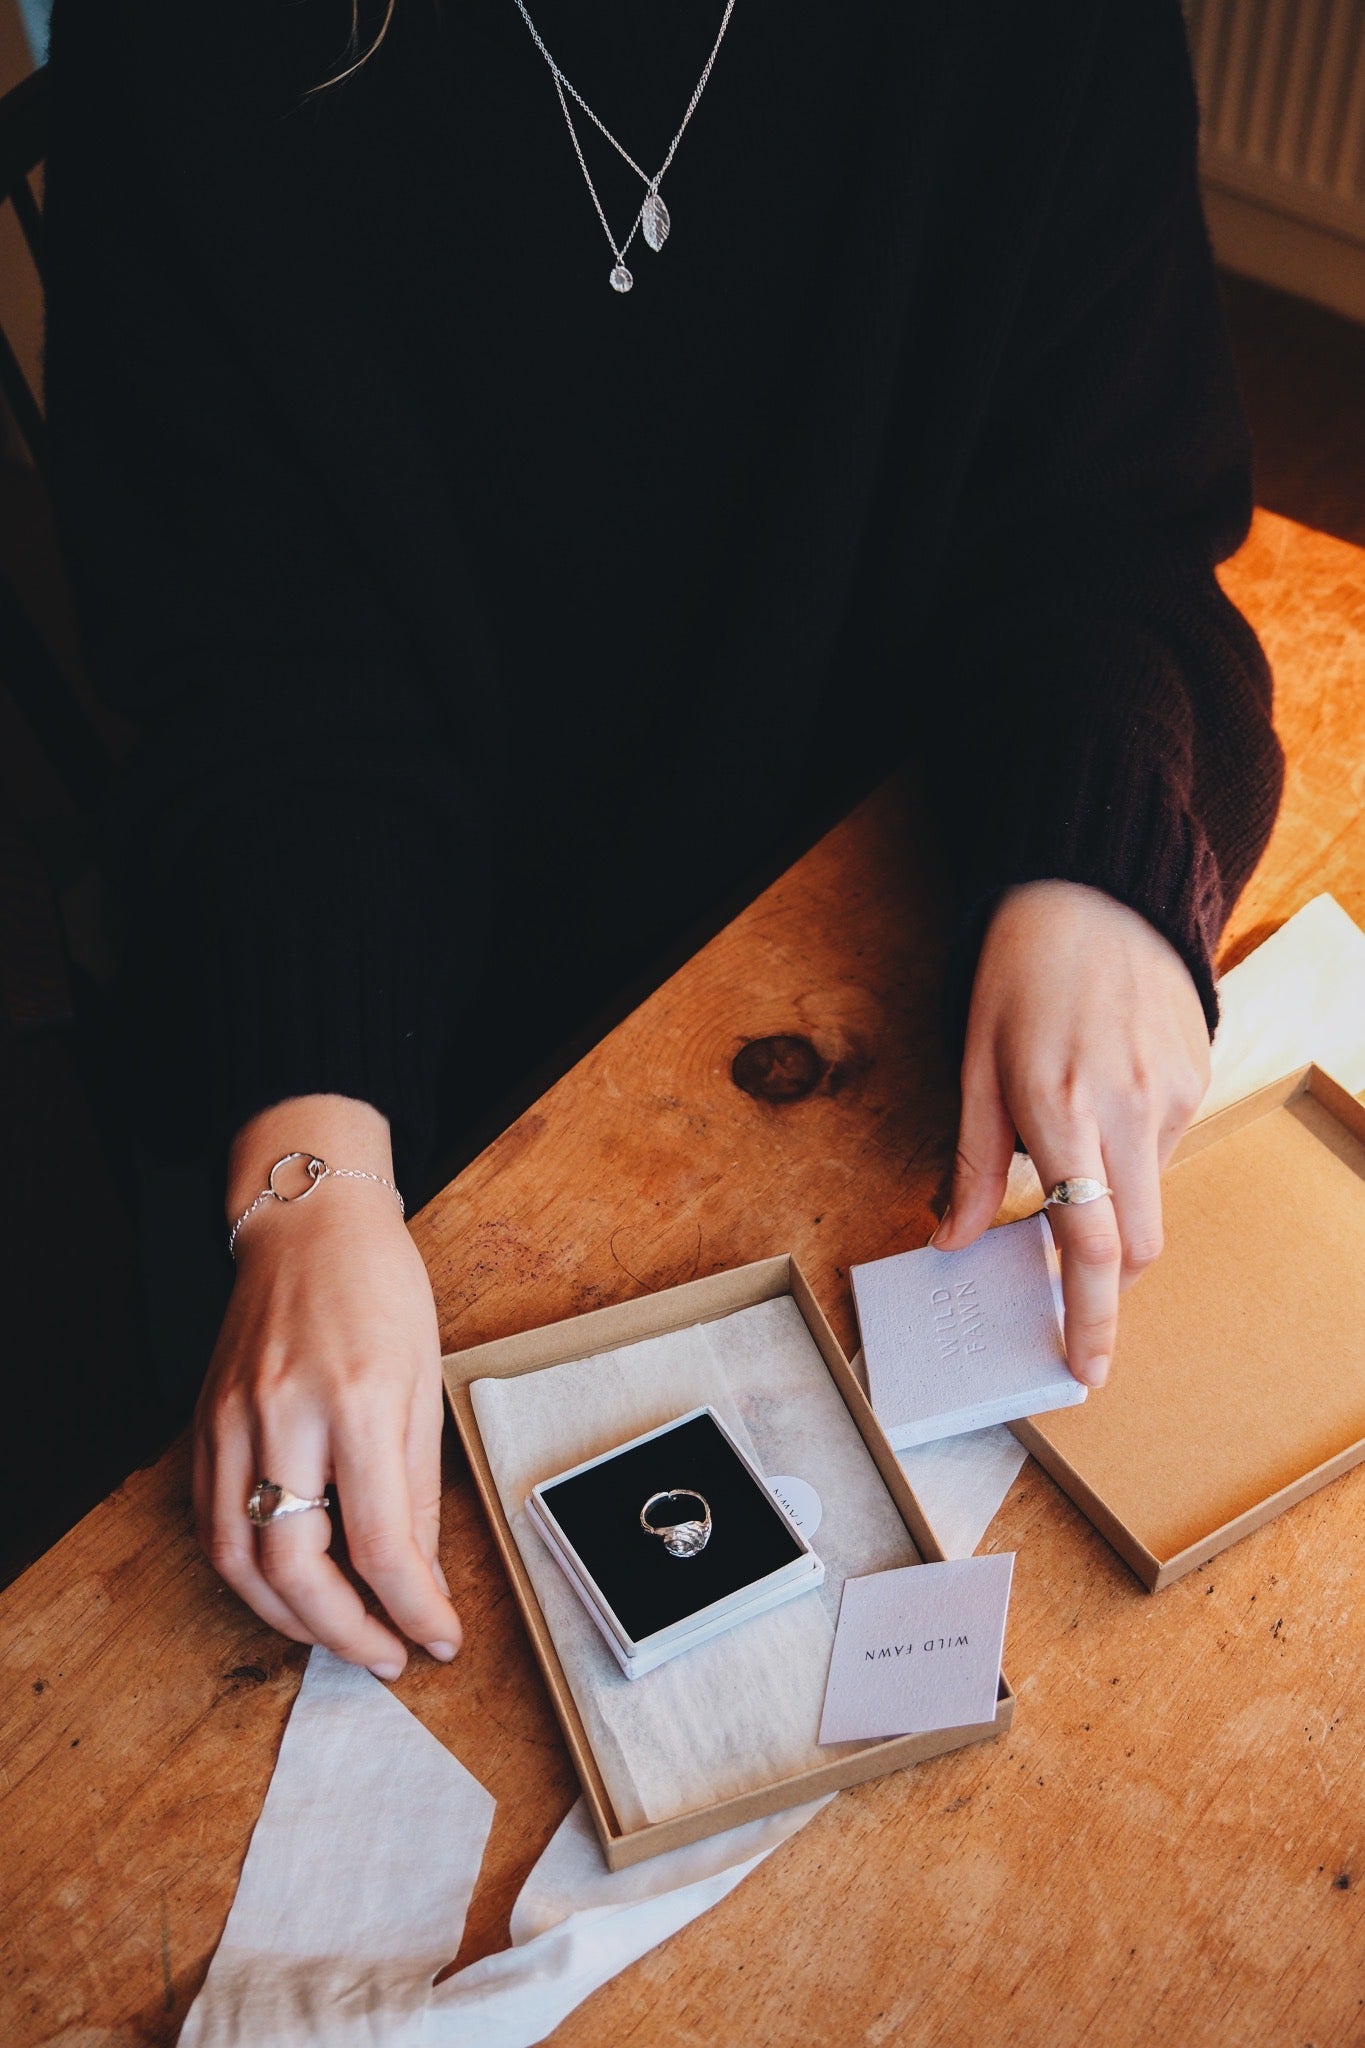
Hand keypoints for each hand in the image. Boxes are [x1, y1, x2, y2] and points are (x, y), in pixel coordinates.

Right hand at [194, 1095, 461, 1675]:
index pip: (381, 1542)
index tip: (437, 1641)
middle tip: (386, 1655)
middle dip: (344, 1633)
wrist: (307, 1223)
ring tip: (339, 1633)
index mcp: (355, 1400)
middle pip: (293, 1567)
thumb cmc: (380, 1290)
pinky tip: (289, 1585)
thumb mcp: (424, 1383)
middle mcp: (283, 1415)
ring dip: (288, 1618)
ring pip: (236, 1559)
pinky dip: (249, 1571)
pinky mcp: (203, 1424)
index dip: (412, 1609)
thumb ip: (417, 1489)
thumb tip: (420, 1579)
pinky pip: (212, 1522)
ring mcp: (231, 1421)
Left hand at [932, 881, 1209, 1386]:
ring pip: (1150, 1197)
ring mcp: (1173, 1094)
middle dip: (1106, 1290)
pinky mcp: (1197, 1076)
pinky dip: (1130, 1159)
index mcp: (1062, 1111)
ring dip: (1112, 1213)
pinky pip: (1164, 1147)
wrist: (1097, 892)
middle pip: (1137, 1245)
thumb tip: (950, 1238)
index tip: (1083, 1369)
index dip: (1088, 1319)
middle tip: (1069, 1302)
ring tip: (1067, 1157)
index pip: (1088, 1244)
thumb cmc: (1020, 974)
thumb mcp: (974, 1064)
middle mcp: (1130, 1110)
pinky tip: (1100, 1106)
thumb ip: (966, 1161)